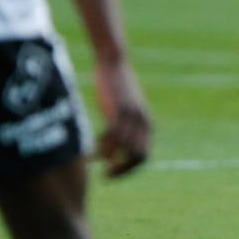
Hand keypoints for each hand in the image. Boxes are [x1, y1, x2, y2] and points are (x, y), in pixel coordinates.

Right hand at [91, 58, 151, 177]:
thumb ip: (120, 131)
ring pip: (125, 148)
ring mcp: (133, 116)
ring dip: (108, 158)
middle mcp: (144, 123)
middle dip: (122, 169)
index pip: (143, 157)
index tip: (110, 173)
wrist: (114, 63)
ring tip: (94, 159)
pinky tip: (91, 149)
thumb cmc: (114, 89)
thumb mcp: (121, 113)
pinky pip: (113, 135)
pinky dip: (102, 146)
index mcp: (147, 125)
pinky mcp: (120, 109)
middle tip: (104, 174)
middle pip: (138, 157)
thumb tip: (112, 156)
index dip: (128, 169)